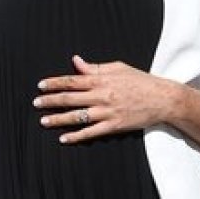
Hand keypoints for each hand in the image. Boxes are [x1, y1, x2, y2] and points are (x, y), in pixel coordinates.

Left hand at [34, 55, 182, 143]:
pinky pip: (92, 132)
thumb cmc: (140, 81)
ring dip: (59, 119)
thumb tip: (75, 61)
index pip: (72, 80)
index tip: (41, 85)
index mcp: (102, 79)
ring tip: (44, 121)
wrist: (163, 98)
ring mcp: (108, 112)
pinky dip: (77, 136)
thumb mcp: (118, 67)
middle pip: (71, 98)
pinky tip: (64, 138)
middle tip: (36, 103)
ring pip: (78, 116)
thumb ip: (94, 67)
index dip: (54, 83)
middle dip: (51, 100)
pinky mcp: (114, 126)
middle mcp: (102, 95)